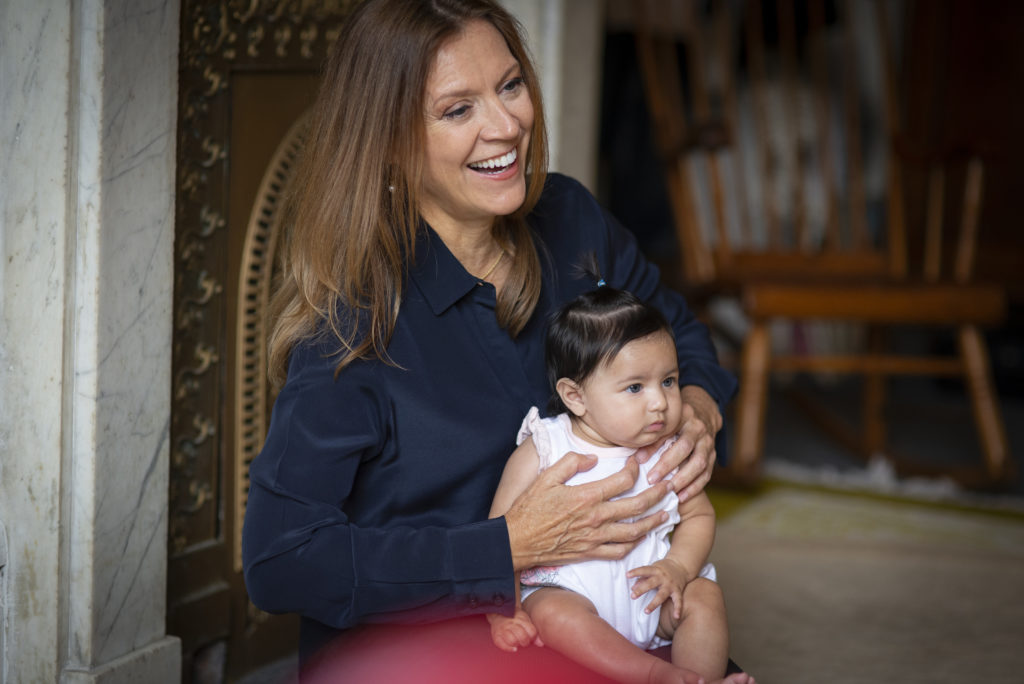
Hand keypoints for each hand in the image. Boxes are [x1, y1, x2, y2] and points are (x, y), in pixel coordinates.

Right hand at [487, 608, 541, 651]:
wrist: (499, 612)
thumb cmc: (514, 618)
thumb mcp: (526, 621)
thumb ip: (534, 632)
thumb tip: (541, 644)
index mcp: (520, 619)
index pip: (531, 631)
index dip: (532, 637)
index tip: (530, 637)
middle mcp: (511, 624)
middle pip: (522, 636)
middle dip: (525, 642)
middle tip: (523, 642)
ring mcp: (503, 629)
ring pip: (512, 640)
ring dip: (516, 644)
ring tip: (517, 643)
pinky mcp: (496, 635)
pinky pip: (502, 644)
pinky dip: (508, 648)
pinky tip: (513, 648)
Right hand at [504, 451, 670, 569]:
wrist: (516, 542)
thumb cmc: (529, 508)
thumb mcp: (546, 476)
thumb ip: (571, 462)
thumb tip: (592, 457)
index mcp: (586, 496)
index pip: (623, 481)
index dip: (635, 470)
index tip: (637, 463)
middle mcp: (595, 518)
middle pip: (637, 506)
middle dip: (657, 495)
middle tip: (670, 487)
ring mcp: (594, 538)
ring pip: (634, 531)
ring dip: (653, 522)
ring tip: (666, 514)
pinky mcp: (590, 553)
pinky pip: (619, 551)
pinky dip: (634, 545)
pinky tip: (641, 537)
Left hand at [626, 557, 689, 621]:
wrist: (681, 565)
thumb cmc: (663, 568)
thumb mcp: (653, 568)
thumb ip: (642, 578)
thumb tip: (632, 588)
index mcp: (656, 570)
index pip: (644, 570)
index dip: (636, 572)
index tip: (627, 575)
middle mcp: (663, 577)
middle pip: (651, 583)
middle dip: (641, 590)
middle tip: (632, 596)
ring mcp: (671, 585)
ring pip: (661, 595)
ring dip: (653, 604)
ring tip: (645, 611)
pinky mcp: (678, 591)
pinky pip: (678, 601)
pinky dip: (678, 609)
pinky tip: (676, 617)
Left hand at [636, 385, 720, 501]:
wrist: (702, 415)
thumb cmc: (676, 421)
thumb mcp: (664, 423)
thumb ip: (652, 439)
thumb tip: (637, 459)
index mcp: (684, 416)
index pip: (668, 432)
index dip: (654, 448)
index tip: (639, 462)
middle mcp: (698, 429)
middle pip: (685, 448)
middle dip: (668, 466)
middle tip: (652, 480)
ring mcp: (708, 443)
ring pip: (699, 464)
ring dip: (683, 480)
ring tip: (668, 491)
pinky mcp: (713, 456)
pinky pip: (706, 474)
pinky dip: (694, 487)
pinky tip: (681, 497)